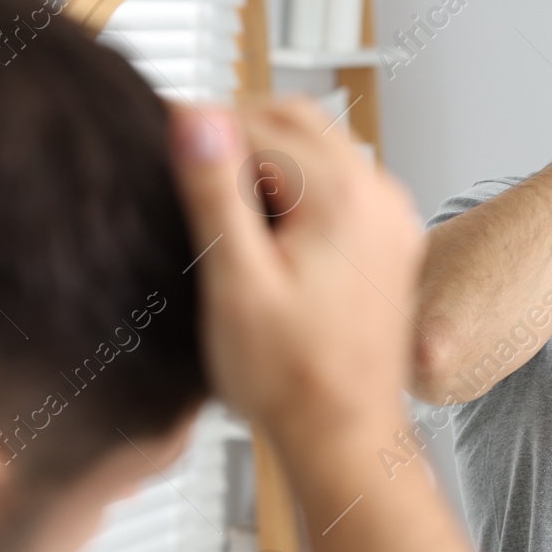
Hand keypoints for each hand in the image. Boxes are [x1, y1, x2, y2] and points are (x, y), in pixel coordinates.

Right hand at [169, 97, 423, 449]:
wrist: (345, 436)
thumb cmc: (292, 379)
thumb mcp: (235, 281)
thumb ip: (213, 192)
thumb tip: (194, 115)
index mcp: (343, 195)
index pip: (257, 123)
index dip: (201, 132)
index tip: (159, 145)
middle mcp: (379, 196)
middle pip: (297, 120)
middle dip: (237, 134)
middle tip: (184, 168)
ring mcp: (391, 219)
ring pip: (320, 149)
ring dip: (268, 158)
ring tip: (219, 206)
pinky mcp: (389, 244)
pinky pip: (341, 185)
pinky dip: (299, 187)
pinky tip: (265, 229)